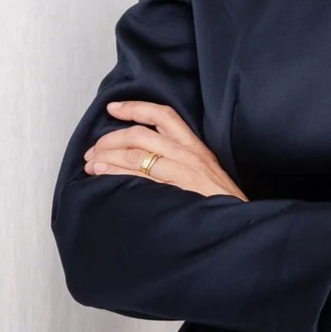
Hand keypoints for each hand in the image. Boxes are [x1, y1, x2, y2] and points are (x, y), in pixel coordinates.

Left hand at [82, 100, 248, 199]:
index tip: (112, 108)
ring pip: (135, 153)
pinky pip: (139, 175)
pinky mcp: (175, 189)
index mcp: (194, 146)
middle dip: (110, 139)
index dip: (135, 107)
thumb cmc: (219, 202)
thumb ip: (178, 161)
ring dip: (107, 156)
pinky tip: (103, 174)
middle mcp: (187, 153)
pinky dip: (116, 173)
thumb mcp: (203, 173)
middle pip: (140, 134)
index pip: (162, 115)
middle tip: (93, 150)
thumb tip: (144, 157)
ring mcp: (182, 171)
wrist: (239, 223)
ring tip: (91, 164)